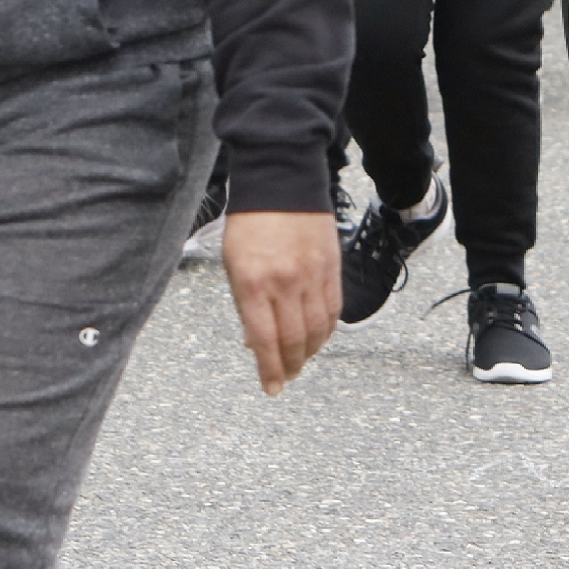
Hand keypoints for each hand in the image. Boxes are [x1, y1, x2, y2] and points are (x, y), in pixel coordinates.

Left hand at [220, 208, 340, 393]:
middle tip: (285, 378)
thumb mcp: (234, 266)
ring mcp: (311, 275)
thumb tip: (256, 341)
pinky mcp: (331, 268)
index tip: (271, 387)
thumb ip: (247, 305)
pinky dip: (326, 331)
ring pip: (317, 330)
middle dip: (289, 366)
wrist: (280, 181)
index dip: (269, 370)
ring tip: (300, 362)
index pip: (264, 340)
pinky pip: (333, 310)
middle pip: (294, 340)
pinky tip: (318, 339)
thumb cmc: (249, 223)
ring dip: (309, 353)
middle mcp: (284, 283)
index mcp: (253, 283)